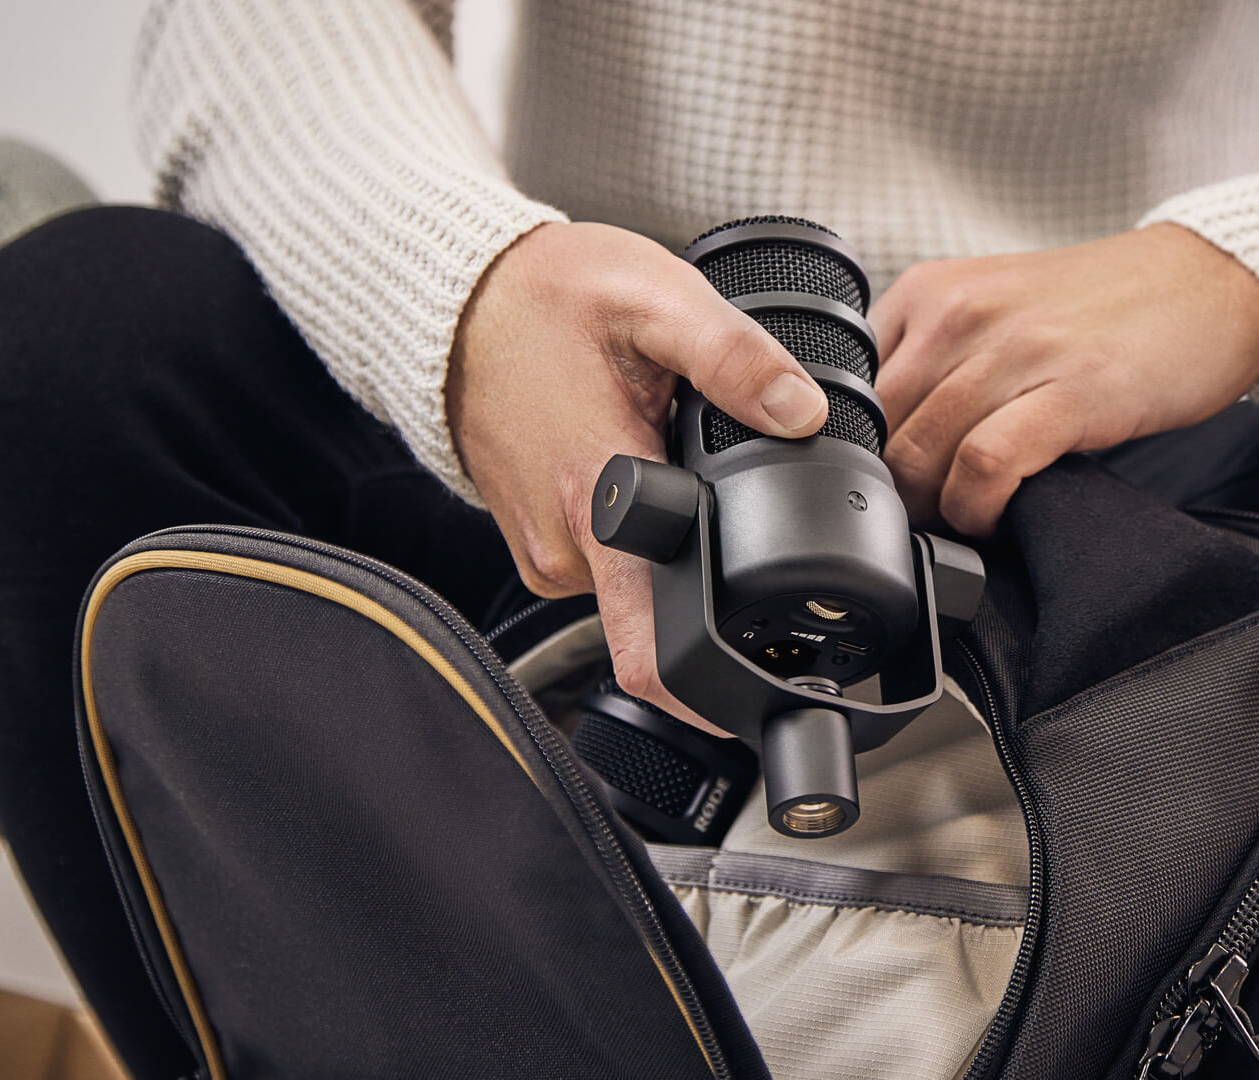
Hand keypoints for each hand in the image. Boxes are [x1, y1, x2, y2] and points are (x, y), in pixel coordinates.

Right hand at [448, 221, 827, 732]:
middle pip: (663, 618)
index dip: (719, 683)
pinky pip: (609, 564)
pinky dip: (641, 534)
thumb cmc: (542, 299)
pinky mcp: (540, 542)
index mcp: (598, 502)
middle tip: (748, 520)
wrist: (454, 299)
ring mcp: (547, 551)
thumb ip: (734, 358)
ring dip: (676, 550)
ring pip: (639, 590)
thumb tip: (803, 413)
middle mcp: (565, 547)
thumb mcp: (654, 300)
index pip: (654, 652)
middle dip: (715, 586)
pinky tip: (646, 473)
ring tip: (683, 475)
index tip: (770, 679)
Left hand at [872, 224, 1258, 534]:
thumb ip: (938, 361)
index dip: (861, 455)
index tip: (888, 487)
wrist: (1211, 280)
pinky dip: (978, 509)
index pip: (851, 391)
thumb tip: (891, 449)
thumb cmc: (1108, 308)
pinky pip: (986, 466)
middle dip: (894, 494)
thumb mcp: (998, 313)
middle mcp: (962, 312)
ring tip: (961, 524)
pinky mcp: (1071, 389)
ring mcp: (1016, 349)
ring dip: (933, 511)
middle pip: (880, 431)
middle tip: (923, 521)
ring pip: (922, 453)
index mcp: (931, 292)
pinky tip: (995, 519)